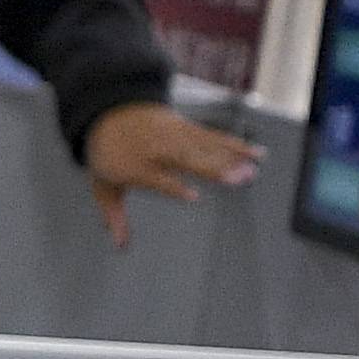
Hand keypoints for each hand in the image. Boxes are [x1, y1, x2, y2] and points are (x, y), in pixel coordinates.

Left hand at [83, 98, 261, 247]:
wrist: (110, 112)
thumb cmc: (107, 155)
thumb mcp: (103, 186)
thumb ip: (114, 217)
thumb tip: (120, 246)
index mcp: (136, 166)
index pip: (157, 179)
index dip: (175, 187)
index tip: (194, 197)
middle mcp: (158, 150)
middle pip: (189, 160)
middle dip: (214, 170)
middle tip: (238, 180)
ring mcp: (175, 137)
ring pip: (207, 147)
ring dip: (232, 159)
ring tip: (253, 171)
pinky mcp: (188, 127)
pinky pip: (214, 136)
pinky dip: (236, 144)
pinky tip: (255, 153)